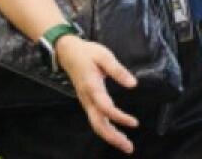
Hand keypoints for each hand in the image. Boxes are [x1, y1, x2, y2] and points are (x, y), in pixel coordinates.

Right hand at [56, 36, 139, 153]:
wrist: (67, 52)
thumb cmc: (87, 53)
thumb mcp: (104, 56)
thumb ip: (118, 70)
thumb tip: (133, 84)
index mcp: (92, 87)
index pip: (105, 107)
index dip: (119, 117)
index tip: (134, 123)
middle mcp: (87, 98)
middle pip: (98, 124)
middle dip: (113, 137)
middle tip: (129, 148)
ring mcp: (86, 102)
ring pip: (96, 124)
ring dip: (110, 136)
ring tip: (126, 145)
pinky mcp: (87, 102)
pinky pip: (95, 120)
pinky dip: (106, 129)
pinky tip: (116, 133)